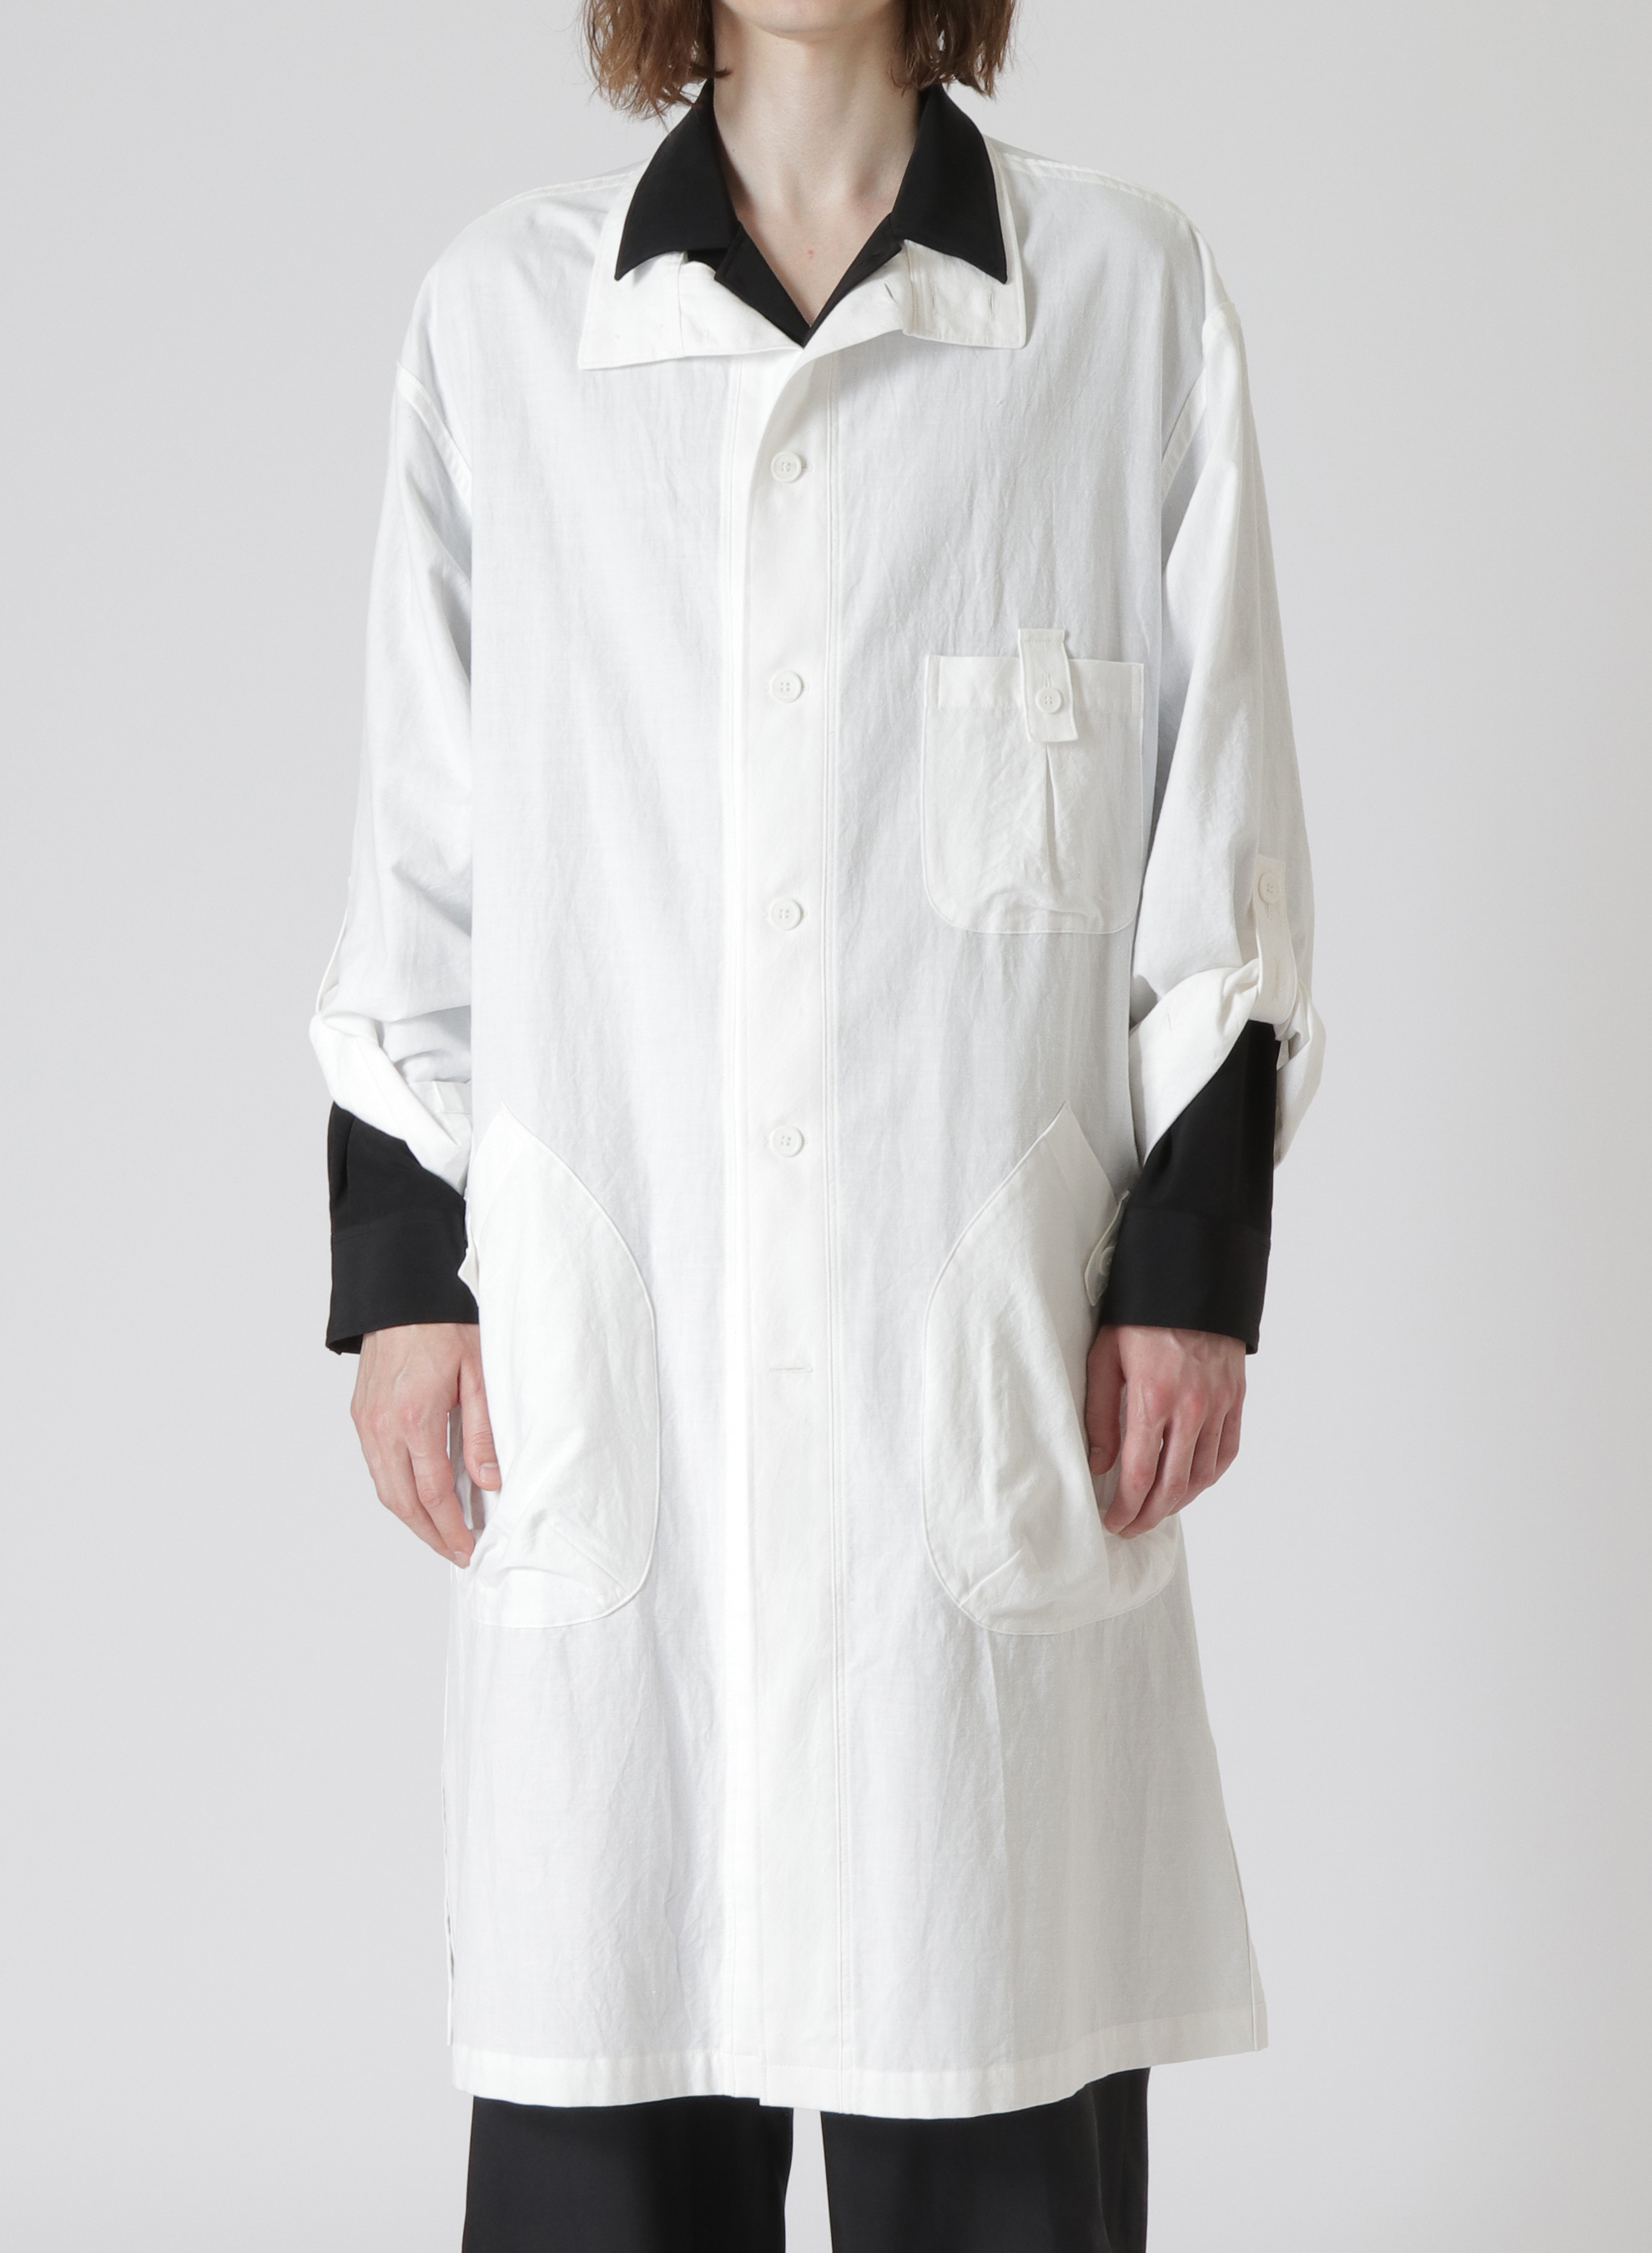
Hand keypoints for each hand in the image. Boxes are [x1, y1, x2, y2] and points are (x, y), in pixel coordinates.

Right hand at [350, 1323, 499, 1565]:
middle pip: (402, 1502)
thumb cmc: (443, 1325)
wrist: (401, 1293)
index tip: (468, 1547)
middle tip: (456, 1552)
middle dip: (430, 1534)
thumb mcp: (479, 1374)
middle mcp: (382, 1426)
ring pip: (384, 1488)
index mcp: (415, 1418)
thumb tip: (488, 1481)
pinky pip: (375, 1467)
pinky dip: (396, 1491)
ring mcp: (366, 1422)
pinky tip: (418, 1497)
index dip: (451, 1527)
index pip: (433, 1492)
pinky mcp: (360, 1415)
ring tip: (440, 1533)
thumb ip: (483, 1431)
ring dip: (411, 1517)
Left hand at [1084, 1324, 1245, 1539]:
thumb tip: (1098, 1463)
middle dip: (1148, 1516)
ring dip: (1178, 1502)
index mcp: (1153, 1399)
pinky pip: (1226, 1453)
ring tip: (1155, 1509)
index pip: (1138, 1476)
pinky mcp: (1235, 1399)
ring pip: (1202, 1476)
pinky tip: (1190, 1484)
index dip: (1124, 1508)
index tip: (1111, 1521)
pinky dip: (1208, 1477)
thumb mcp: (1105, 1357)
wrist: (1191, 1280)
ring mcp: (1218, 1406)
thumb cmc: (1140, 1316)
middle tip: (1129, 1526)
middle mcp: (1191, 1409)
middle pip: (1172, 1487)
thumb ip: (1100, 1415)